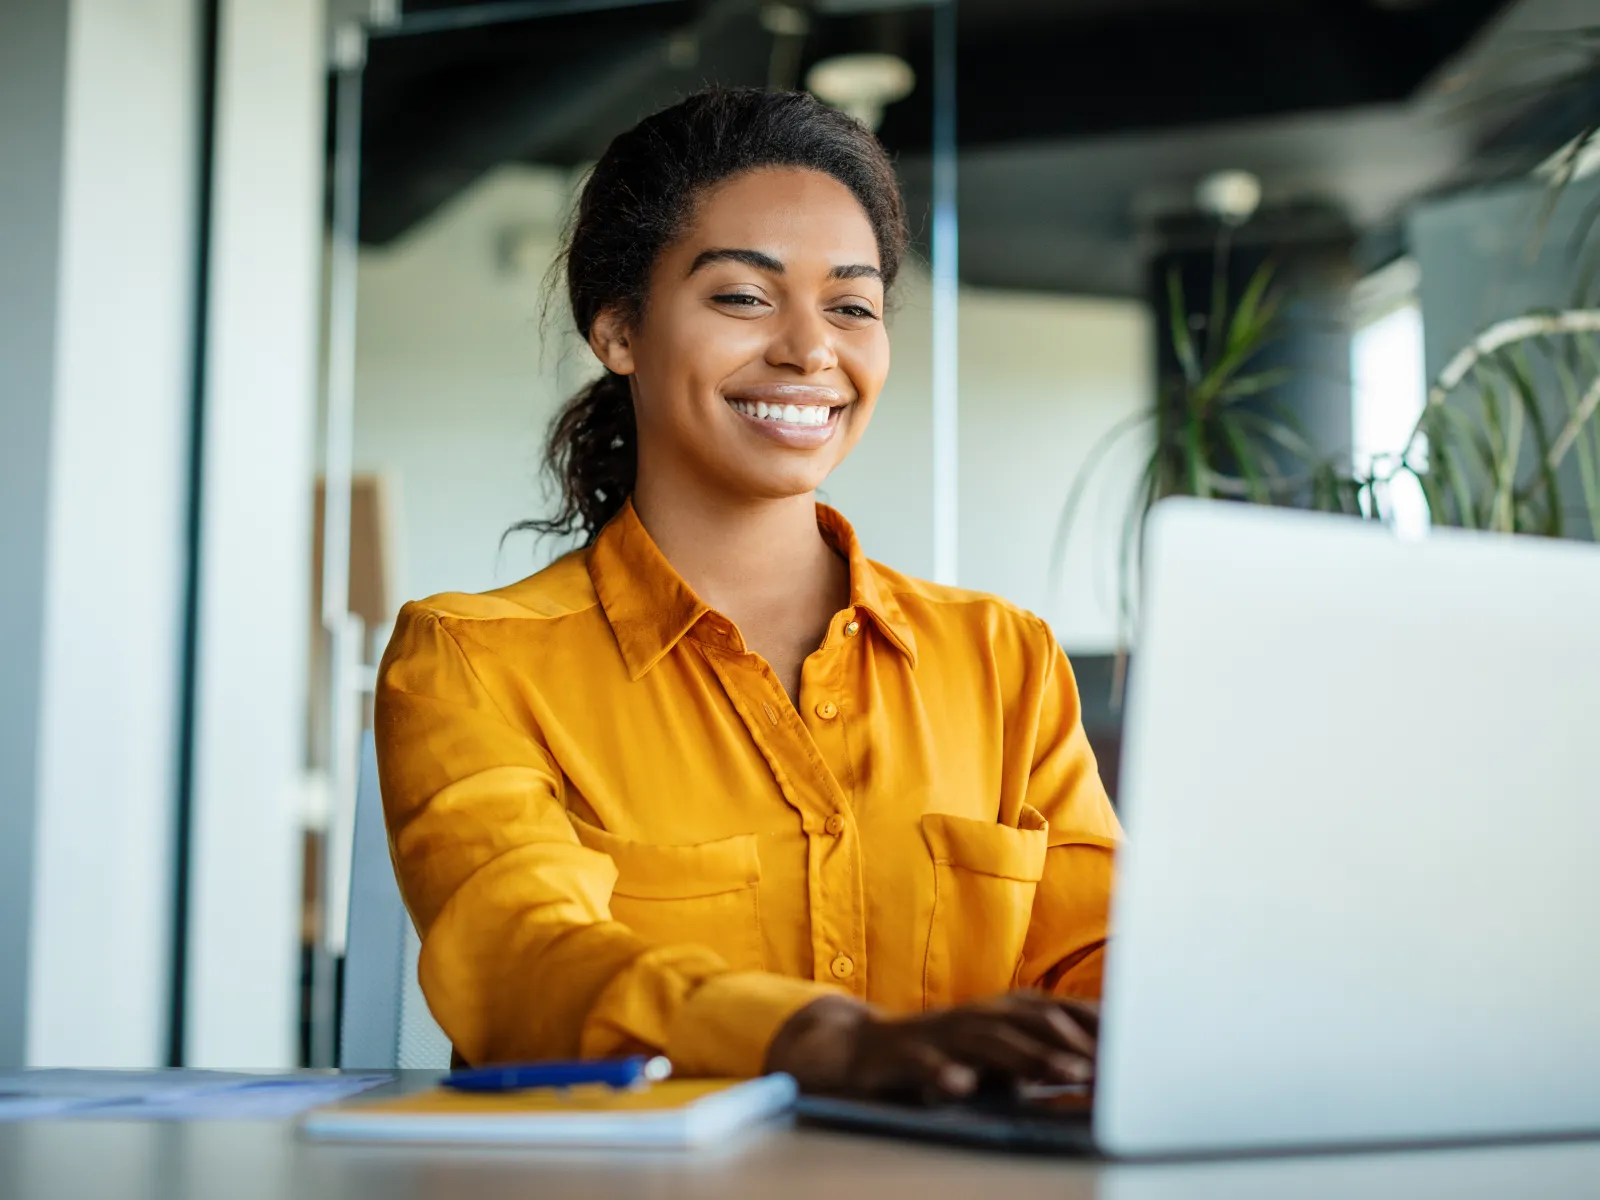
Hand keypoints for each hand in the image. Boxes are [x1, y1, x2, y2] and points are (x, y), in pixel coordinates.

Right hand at [764, 991, 1097, 1101]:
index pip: (1058, 1010)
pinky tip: (962, 1087)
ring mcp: (939, 1034)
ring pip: (988, 1040)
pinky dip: (943, 1074)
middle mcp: (975, 1016)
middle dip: (1076, 1041)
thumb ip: (1038, 1060)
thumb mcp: (993, 1057)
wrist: (857, 1051)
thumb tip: (1098, 1074)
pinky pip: (924, 1065)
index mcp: (1001, 1013)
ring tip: (1067, 1074)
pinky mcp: (902, 1056)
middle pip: (1032, 1020)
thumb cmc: (939, 1056)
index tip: (1140, 1044)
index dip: (1097, 1025)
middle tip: (1116, 1066)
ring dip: (1031, 1056)